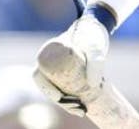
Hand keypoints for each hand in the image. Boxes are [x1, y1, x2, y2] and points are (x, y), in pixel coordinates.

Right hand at [33, 0, 111, 116]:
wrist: (99, 27)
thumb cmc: (92, 34)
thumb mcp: (95, 47)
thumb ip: (95, 62)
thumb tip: (92, 85)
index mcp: (47, 54)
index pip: (40, 77)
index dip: (48, 91)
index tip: (61, 98)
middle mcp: (50, 63)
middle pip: (49, 88)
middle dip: (61, 102)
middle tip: (78, 108)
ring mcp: (59, 69)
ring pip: (57, 90)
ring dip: (67, 103)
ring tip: (82, 111)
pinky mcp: (69, 74)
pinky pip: (66, 89)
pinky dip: (72, 99)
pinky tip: (82, 108)